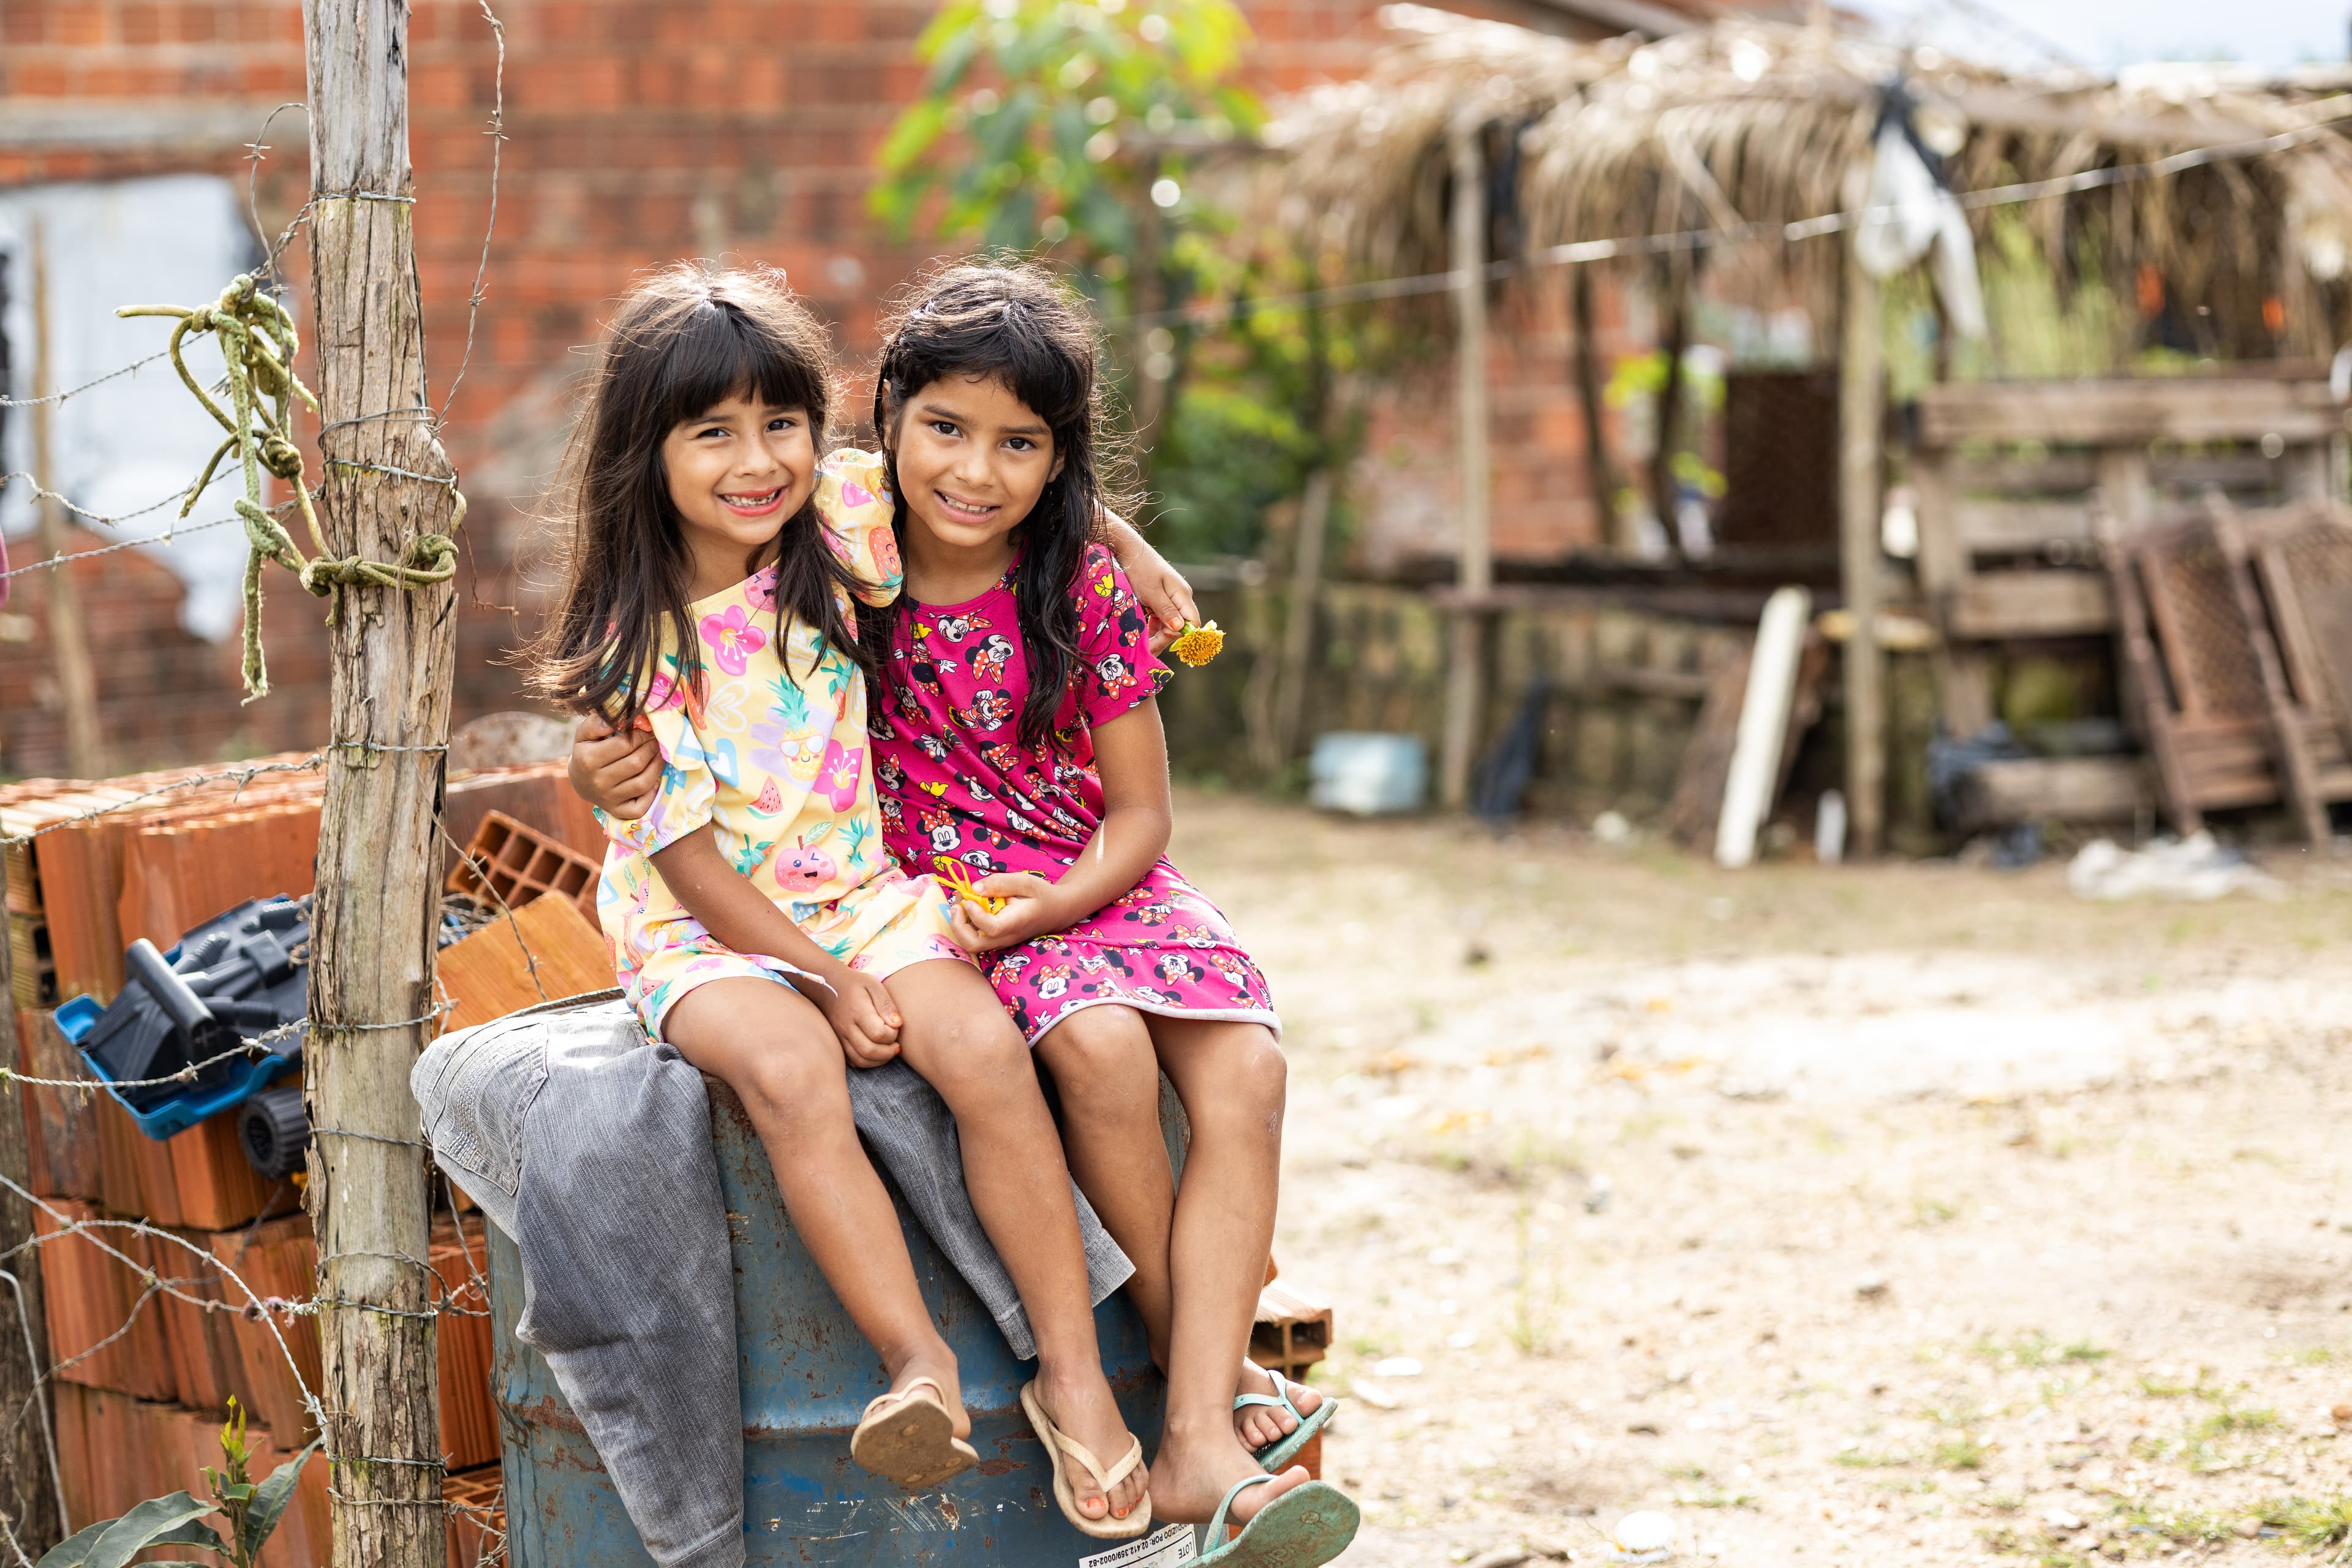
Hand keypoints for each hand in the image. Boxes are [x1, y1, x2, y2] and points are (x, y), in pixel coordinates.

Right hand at [571, 712, 661, 819]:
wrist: (580, 782)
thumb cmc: (587, 752)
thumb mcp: (584, 734)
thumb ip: (596, 723)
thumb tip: (616, 719)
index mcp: (588, 760)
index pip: (625, 745)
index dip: (641, 735)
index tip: (646, 729)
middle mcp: (598, 782)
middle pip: (636, 763)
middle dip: (651, 748)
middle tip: (656, 740)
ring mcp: (608, 799)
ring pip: (643, 782)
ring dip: (657, 766)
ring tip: (659, 754)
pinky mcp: (618, 811)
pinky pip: (642, 805)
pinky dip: (652, 792)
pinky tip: (655, 779)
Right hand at [799, 965, 902, 1066]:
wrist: (828, 986)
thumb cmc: (855, 985)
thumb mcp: (874, 986)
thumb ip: (886, 1005)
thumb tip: (897, 1024)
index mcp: (857, 1011)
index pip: (878, 1033)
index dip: (892, 1034)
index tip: (895, 1027)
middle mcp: (846, 1027)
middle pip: (869, 1051)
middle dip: (889, 1052)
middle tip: (896, 1044)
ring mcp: (840, 1037)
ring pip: (861, 1060)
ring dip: (879, 1060)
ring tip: (888, 1049)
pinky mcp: (838, 1043)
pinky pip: (853, 1062)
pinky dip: (867, 1061)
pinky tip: (875, 1052)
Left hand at [946, 871, 1065, 951]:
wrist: (1055, 911)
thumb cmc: (1041, 895)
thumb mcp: (1025, 882)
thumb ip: (1000, 883)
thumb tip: (974, 888)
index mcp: (1015, 923)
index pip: (991, 928)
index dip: (975, 915)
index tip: (970, 899)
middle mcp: (1005, 937)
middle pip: (973, 945)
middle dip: (957, 926)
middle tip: (956, 905)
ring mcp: (999, 941)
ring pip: (970, 944)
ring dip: (958, 925)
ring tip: (960, 901)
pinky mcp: (995, 940)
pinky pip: (974, 938)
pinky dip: (964, 924)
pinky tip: (967, 905)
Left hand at [1107, 524, 1196, 655]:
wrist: (1127, 550)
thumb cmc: (1139, 569)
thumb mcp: (1151, 592)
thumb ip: (1166, 610)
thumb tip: (1180, 628)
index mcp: (1182, 594)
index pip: (1192, 622)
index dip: (1180, 634)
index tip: (1161, 639)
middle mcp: (1180, 598)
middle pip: (1179, 626)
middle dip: (1164, 639)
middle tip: (1147, 649)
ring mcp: (1170, 599)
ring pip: (1168, 625)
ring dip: (1157, 637)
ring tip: (1142, 648)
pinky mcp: (1159, 600)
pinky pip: (1160, 620)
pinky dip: (1151, 629)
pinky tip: (1142, 637)